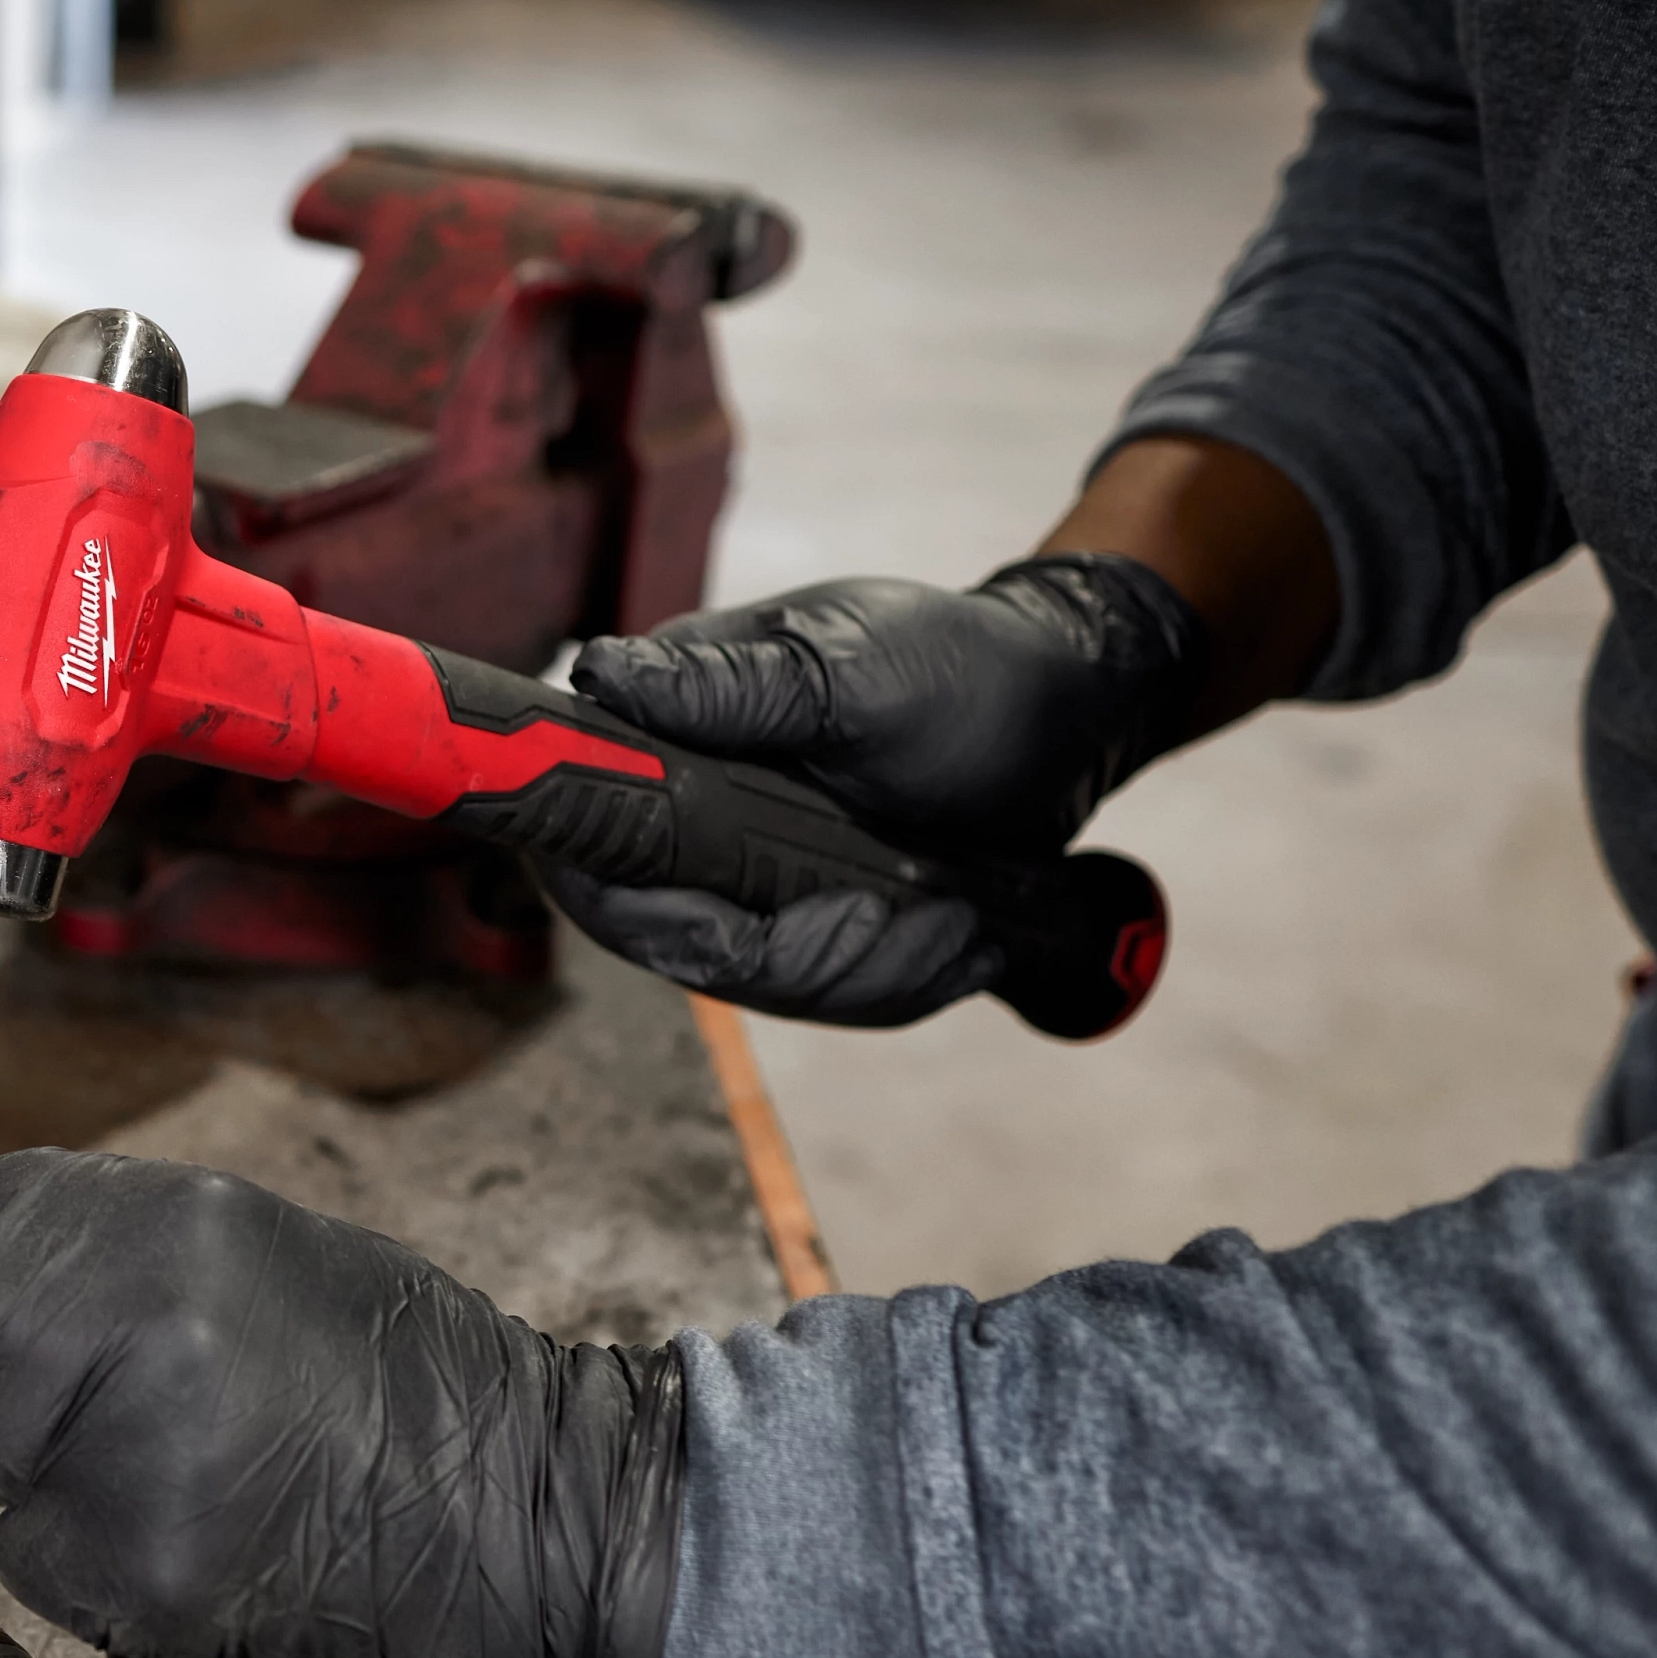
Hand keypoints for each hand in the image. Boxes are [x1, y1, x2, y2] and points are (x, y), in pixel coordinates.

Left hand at [0, 1150, 683, 1657]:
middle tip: (38, 1410)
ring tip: (173, 1472)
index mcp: (145, 1216)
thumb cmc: (413, 1383)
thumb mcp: (255, 1251)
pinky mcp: (128, 1567)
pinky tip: (196, 1542)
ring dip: (37, 1482)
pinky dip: (91, 1566)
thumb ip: (101, 1251)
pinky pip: (37, 1564)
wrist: (539, 1511)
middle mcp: (111, 1310)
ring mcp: (111, 1443)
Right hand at [552, 553, 1204, 1023]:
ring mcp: (745, 869)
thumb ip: (730, 686)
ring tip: (953, 924)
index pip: (592, 842)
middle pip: (671, 936)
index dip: (638, 903)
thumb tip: (604, 675)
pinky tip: (957, 941)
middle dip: (787, 956)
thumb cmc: (963, 669)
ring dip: (860, 973)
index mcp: (675, 729)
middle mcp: (689, 807)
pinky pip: (814, 988)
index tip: (727, 922)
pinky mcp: (801, 915)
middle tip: (885, 923)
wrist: (1064, 715)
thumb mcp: (854, 671)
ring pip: (752, 978)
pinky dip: (891, 981)